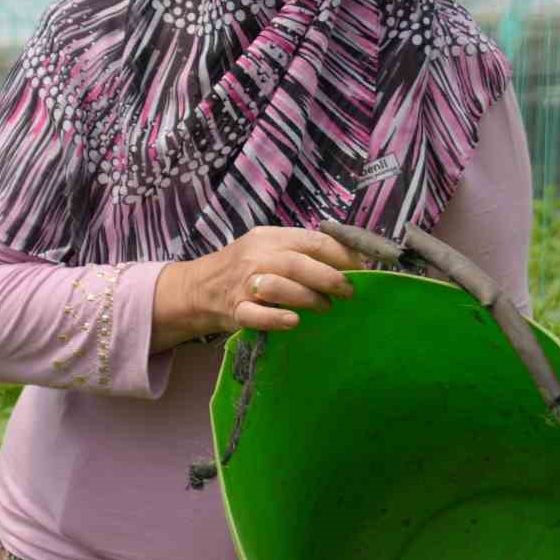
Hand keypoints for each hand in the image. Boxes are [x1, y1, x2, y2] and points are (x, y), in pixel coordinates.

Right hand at [151, 225, 363, 350]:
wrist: (197, 288)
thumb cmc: (243, 267)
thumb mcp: (267, 247)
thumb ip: (301, 251)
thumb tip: (350, 259)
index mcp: (269, 237)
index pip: (312, 240)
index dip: (342, 255)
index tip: (362, 269)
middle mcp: (256, 257)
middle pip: (298, 263)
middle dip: (330, 278)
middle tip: (349, 292)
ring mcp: (244, 284)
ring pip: (280, 287)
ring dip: (309, 298)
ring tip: (325, 307)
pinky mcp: (234, 310)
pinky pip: (256, 315)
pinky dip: (276, 318)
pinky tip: (294, 321)